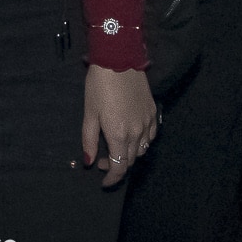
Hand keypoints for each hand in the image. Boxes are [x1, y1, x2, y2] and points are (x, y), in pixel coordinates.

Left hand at [84, 65, 156, 187]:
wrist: (119, 60)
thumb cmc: (99, 86)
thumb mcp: (89, 113)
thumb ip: (89, 140)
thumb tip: (88, 161)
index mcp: (118, 135)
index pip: (119, 167)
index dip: (112, 178)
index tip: (103, 181)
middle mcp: (137, 133)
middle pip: (130, 160)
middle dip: (116, 165)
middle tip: (101, 159)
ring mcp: (148, 123)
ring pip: (142, 150)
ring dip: (129, 154)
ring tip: (115, 147)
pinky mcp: (153, 112)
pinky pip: (150, 136)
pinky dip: (141, 142)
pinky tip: (131, 135)